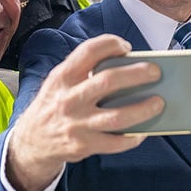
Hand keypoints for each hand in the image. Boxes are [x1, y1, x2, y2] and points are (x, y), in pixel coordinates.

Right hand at [6, 34, 164, 190]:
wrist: (31, 141)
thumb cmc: (55, 104)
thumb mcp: (60, 82)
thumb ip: (84, 72)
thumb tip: (129, 67)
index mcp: (63, 77)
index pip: (88, 52)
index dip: (110, 44)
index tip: (126, 47)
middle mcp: (68, 99)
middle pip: (108, 82)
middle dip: (136, 74)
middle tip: (155, 71)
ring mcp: (76, 124)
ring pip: (116, 117)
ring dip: (142, 109)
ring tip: (159, 102)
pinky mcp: (83, 146)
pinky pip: (115, 143)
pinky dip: (133, 137)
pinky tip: (144, 130)